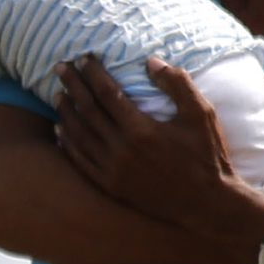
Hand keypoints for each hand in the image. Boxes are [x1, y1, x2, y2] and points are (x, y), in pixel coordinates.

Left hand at [54, 57, 263, 253]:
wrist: (205, 204)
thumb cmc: (206, 156)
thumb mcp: (200, 115)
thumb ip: (177, 84)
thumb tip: (151, 61)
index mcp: (140, 129)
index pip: (107, 94)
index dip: (93, 74)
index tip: (83, 59)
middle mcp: (120, 150)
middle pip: (87, 111)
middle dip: (72, 86)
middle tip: (60, 68)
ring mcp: (112, 170)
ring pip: (78, 136)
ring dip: (65, 113)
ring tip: (58, 95)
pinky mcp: (109, 187)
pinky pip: (80, 162)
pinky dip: (67, 144)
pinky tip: (60, 130)